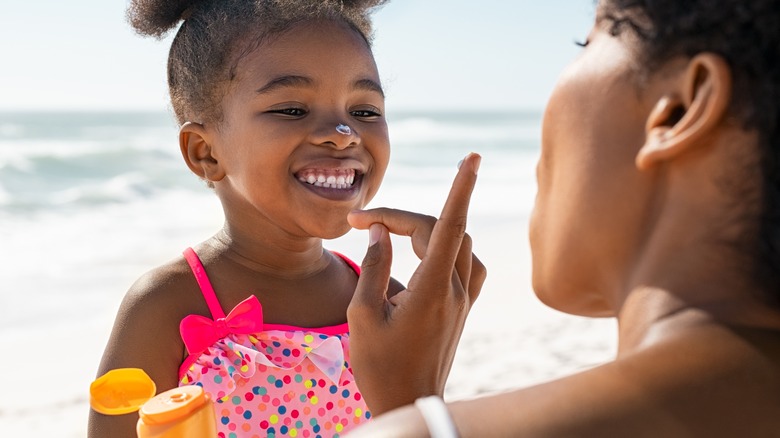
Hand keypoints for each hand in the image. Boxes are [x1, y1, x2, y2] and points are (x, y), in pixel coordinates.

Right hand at [346, 153, 485, 414]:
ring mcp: (463, 300)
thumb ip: (373, 267)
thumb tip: (380, 231)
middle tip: (364, 223)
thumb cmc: (379, 366)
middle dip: (404, 217)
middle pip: (442, 231)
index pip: (449, 226)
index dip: (460, 188)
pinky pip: (467, 264)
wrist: (410, 403)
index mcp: (430, 291)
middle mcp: (454, 291)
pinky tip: (426, 254)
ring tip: (394, 235)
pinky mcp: (463, 309)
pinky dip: (449, 248)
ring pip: (460, 244)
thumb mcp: (362, 316)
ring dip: (430, 229)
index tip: (471, 157)